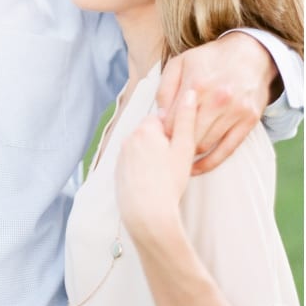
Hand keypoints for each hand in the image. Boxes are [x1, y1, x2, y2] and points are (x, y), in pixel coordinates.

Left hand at [117, 89, 195, 237]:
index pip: (162, 118)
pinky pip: (133, 161)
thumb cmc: (168, 182)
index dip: (175, 130)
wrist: (146, 212)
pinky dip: (143, 166)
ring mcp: (120, 154)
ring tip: (165, 173)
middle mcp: (128, 138)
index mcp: (145, 130)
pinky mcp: (117, 169)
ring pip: (141, 147)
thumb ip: (186, 120)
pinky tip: (154, 180)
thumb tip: (188, 93)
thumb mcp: (183, 149)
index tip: (182, 144)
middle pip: (150, 132)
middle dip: (163, 141)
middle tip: (176, 160)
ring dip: (153, 154)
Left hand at [155, 33, 274, 172]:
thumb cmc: (209, 59)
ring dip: (189, 153)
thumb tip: (158, 116)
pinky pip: (227, 150)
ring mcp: (235, 111)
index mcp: (197, 85)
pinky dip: (209, 163)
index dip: (161, 132)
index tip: (155, 137)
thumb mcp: (179, 63)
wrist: (250, 53)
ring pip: (205, 144)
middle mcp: (217, 99)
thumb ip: (165, 89)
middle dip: (173, 144)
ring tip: (176, 155)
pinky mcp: (249, 121)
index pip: (172, 121)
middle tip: (163, 149)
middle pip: (187, 135)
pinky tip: (195, 168)